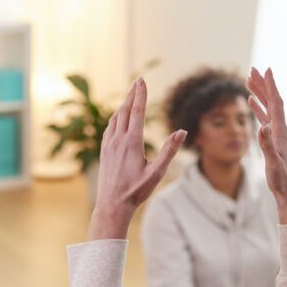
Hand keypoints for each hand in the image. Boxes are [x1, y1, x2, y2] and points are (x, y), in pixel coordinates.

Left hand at [88, 78, 186, 238]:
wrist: (112, 205)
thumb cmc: (136, 191)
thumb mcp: (157, 173)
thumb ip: (169, 151)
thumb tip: (183, 132)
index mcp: (131, 142)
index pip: (136, 111)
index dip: (140, 95)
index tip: (142, 80)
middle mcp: (117, 140)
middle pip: (125, 110)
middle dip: (132, 94)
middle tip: (138, 81)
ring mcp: (108, 145)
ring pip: (115, 118)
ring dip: (123, 105)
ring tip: (130, 96)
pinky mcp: (104, 151)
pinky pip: (109, 128)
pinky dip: (115, 118)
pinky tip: (118, 119)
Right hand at [246, 67, 286, 223]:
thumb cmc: (281, 178)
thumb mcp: (273, 163)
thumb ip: (267, 145)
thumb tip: (262, 128)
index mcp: (280, 131)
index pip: (276, 103)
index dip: (270, 86)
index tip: (266, 70)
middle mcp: (280, 129)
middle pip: (272, 101)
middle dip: (263, 85)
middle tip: (253, 70)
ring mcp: (277, 133)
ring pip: (268, 107)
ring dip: (260, 93)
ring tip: (249, 81)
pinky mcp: (274, 139)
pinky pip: (265, 117)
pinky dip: (258, 107)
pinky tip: (252, 103)